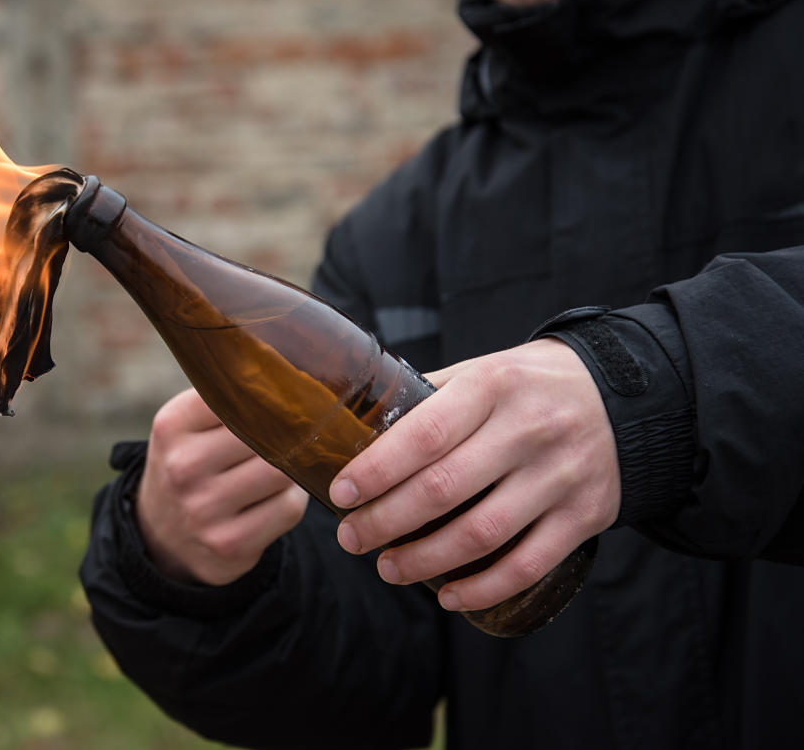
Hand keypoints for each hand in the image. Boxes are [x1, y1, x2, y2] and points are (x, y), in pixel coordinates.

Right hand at [137, 388, 309, 585]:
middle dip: (288, 434)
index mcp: (172, 426)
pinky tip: (278, 495)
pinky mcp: (229, 544)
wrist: (161, 534)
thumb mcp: (186, 426)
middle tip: (300, 430)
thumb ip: (225, 399)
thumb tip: (290, 372)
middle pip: (268, 436)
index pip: (239, 396)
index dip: (270, 395)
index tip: (286, 393)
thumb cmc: (189, 463)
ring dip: (294, 467)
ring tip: (285, 463)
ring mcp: (204, 510)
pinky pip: (288, 509)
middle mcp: (183, 467)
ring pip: (283, 473)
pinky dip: (293, 499)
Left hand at [328, 338, 619, 611]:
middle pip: (444, 489)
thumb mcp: (483, 371)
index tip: (340, 494)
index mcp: (493, 387)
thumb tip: (358, 426)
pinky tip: (448, 596)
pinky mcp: (585, 515)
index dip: (377, 470)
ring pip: (482, 533)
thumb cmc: (530, 387)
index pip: (424, 434)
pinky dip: (483, 588)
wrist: (627, 399)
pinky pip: (528, 564)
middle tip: (351, 538)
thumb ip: (429, 397)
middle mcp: (529, 430)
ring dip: (425, 560)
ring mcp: (559, 476)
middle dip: (386, 521)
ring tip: (388, 568)